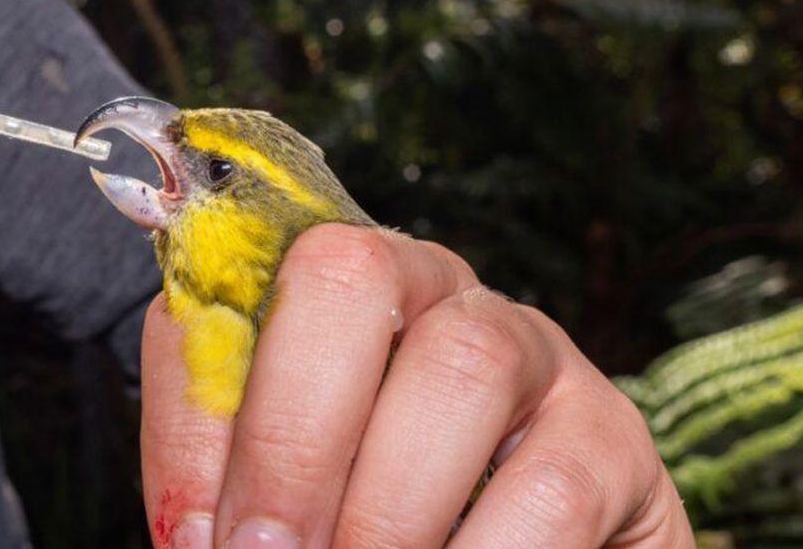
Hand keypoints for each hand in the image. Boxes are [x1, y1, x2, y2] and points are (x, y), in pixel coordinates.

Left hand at [140, 224, 691, 547]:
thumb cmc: (369, 518)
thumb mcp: (295, 493)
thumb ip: (235, 494)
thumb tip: (193, 539)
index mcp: (323, 287)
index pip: (233, 297)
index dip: (196, 416)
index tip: (188, 536)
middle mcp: (432, 289)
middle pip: (349, 280)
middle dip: (290, 437)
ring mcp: (534, 348)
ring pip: (461, 370)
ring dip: (387, 506)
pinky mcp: (613, 438)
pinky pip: (551, 488)